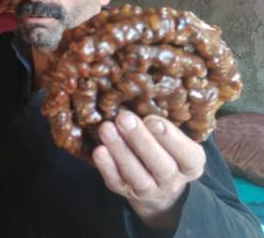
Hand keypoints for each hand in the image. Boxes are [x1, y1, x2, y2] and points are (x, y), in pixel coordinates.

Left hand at [92, 111, 205, 229]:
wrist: (158, 188)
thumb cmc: (166, 150)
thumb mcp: (174, 138)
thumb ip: (163, 124)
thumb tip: (142, 97)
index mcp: (191, 164)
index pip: (188, 154)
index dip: (171, 138)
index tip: (152, 120)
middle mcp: (173, 180)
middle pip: (161, 165)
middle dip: (141, 140)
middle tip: (124, 118)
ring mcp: (150, 190)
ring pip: (137, 175)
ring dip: (120, 151)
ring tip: (107, 128)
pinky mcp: (126, 192)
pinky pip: (116, 182)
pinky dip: (107, 167)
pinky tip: (99, 150)